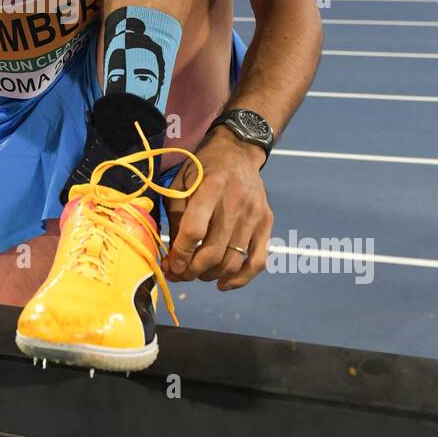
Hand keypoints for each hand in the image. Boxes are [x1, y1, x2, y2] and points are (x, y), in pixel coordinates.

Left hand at [162, 129, 272, 290]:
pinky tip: (223, 283)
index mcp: (211, 186)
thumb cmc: (202, 170)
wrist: (238, 152)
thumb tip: (172, 260)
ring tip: (197, 274)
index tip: (171, 265)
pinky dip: (240, 279)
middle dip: (192, 271)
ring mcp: (255, 214)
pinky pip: (258, 261)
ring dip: (211, 276)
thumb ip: (175, 220)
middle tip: (180, 274)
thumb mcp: (180, 185)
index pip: (194, 230)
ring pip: (233, 262)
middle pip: (214, 252)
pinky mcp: (267, 223)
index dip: (180, 253)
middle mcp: (237, 201)